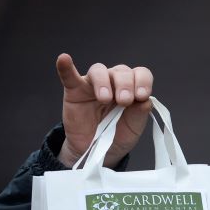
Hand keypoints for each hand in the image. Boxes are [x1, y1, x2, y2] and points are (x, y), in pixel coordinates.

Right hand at [55, 53, 153, 167]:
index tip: (142, 96)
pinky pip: (69, 76)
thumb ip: (140, 114)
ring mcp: (93, 85)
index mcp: (132, 88)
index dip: (143, 81)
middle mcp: (114, 82)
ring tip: (105, 99)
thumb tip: (146, 101)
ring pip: (99, 70)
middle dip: (125, 85)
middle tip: (124, 101)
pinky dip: (66, 67)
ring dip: (103, 82)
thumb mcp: (134, 128)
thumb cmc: (118, 135)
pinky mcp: (75, 91)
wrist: (98, 151)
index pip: (140, 74)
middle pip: (121, 71)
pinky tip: (64, 59)